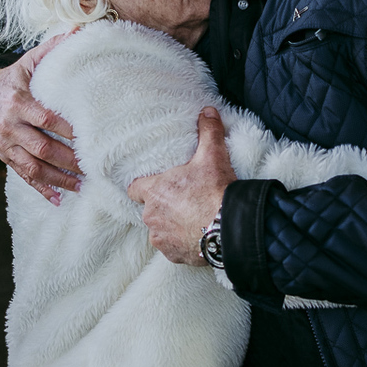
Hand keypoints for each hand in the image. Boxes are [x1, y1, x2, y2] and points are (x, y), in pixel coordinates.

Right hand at [0, 32, 79, 203]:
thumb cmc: (13, 79)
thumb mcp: (28, 62)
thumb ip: (53, 49)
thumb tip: (79, 30)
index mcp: (18, 102)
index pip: (44, 119)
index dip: (65, 129)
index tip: (87, 136)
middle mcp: (10, 126)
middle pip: (41, 147)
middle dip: (67, 159)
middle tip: (92, 166)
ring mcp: (6, 145)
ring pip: (32, 167)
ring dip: (58, 178)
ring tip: (81, 185)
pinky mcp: (6, 157)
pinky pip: (23, 177)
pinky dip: (41, 189)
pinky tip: (58, 199)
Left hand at [128, 107, 235, 263]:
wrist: (231, 228)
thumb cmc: (215, 191)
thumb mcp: (213, 156)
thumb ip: (208, 132)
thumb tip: (208, 110)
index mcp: (154, 192)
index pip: (134, 188)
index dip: (144, 185)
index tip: (158, 183)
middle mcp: (151, 218)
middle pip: (151, 209)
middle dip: (164, 205)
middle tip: (186, 198)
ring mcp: (161, 239)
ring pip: (161, 229)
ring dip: (172, 225)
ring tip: (193, 218)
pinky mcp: (174, 256)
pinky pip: (173, 247)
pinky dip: (182, 242)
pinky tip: (198, 235)